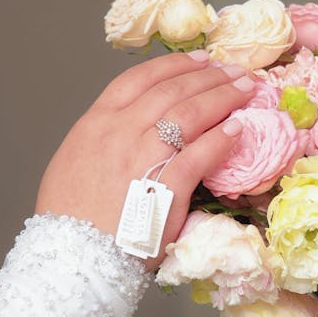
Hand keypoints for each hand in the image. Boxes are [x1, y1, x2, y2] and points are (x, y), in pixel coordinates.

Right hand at [35, 51, 255, 270]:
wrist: (74, 257)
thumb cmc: (73, 220)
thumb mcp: (76, 163)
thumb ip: (105, 139)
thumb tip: (134, 128)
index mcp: (97, 123)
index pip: (140, 79)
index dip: (176, 65)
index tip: (202, 59)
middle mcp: (120, 132)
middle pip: (172, 90)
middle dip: (209, 76)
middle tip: (234, 71)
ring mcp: (143, 156)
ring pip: (190, 113)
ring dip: (223, 97)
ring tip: (245, 90)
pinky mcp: (167, 186)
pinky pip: (201, 153)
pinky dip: (222, 138)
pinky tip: (237, 129)